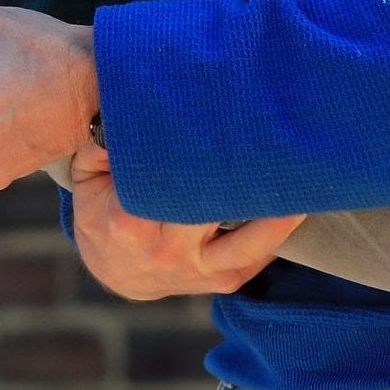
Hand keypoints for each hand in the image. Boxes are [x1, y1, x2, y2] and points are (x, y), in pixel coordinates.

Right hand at [64, 141, 302, 299]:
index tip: (227, 124)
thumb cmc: (101, 208)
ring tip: (302, 180)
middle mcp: (168, 250)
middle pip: (217, 206)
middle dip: (244, 174)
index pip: (175, 182)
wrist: (112, 268)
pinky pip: (255, 260)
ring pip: (250, 242)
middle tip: (273, 139)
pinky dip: (276, 235)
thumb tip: (130, 108)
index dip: (201, 155)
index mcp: (132, 219)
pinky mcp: (218, 282)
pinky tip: (294, 207)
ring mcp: (197, 271)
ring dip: (278, 213)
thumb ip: (105, 141)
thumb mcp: (88, 171)